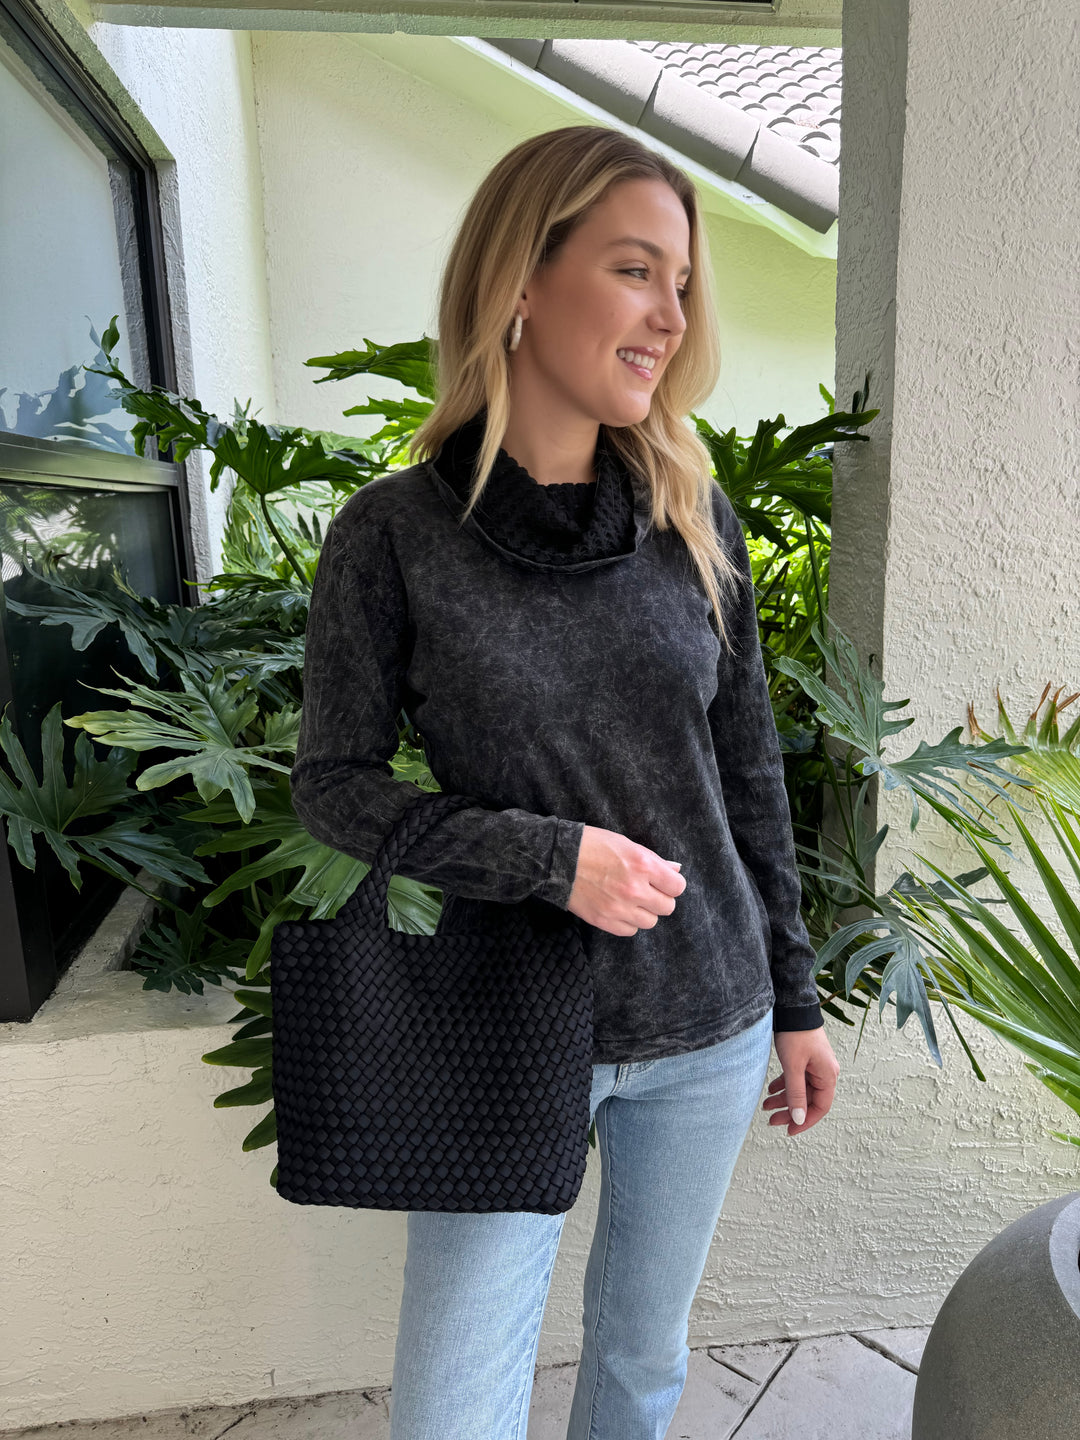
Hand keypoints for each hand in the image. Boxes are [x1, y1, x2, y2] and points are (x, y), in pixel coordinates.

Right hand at [567, 824, 685, 935]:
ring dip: (644, 911)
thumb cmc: (593, 845)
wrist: (558, 858)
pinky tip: (618, 908)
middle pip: (667, 907)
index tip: (663, 881)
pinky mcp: (604, 921)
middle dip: (659, 898)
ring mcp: (619, 907)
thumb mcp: (627, 844)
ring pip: (650, 922)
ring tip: (631, 899)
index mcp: (643, 865)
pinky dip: (628, 921)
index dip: (671, 883)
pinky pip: (630, 931)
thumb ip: (654, 860)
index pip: (677, 887)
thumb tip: (675, 870)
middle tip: (646, 890)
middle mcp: (634, 889)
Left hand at [763, 1027, 839, 1135]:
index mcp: (828, 1075)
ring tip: (766, 1106)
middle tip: (772, 1120)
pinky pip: (796, 1078)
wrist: (792, 1007)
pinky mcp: (805, 1059)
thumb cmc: (796, 1034)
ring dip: (784, 1098)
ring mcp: (815, 1065)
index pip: (820, 1107)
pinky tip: (770, 1089)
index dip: (806, 1121)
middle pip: (808, 1099)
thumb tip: (799, 1119)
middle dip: (790, 1111)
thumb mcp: (793, 1067)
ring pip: (800, 1089)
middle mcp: (824, 1072)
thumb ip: (796, 1094)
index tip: (790, 1130)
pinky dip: (784, 1085)